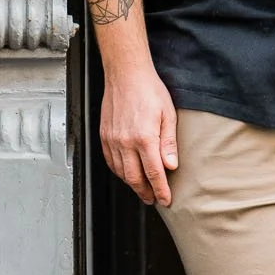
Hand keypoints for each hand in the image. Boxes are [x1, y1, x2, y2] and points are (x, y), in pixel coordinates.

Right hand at [100, 60, 178, 206]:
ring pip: (121, 172)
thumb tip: (171, 165)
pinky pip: (110, 161)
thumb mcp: (167, 115)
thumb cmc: (148, 89)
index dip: (160, 190)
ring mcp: (112, 140)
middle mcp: (125, 142)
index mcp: (144, 138)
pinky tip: (127, 172)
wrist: (126, 74)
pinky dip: (119, 172)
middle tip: (153, 199)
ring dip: (132, 184)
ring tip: (142, 189)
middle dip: (145, 193)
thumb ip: (169, 143)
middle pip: (135, 178)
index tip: (165, 200)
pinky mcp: (104, 136)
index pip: (154, 173)